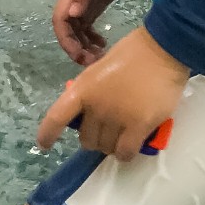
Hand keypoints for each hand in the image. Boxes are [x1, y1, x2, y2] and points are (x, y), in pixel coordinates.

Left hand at [36, 26, 187, 161]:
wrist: (161, 50)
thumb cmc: (131, 56)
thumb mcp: (97, 71)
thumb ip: (90, 93)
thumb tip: (88, 114)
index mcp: (82, 89)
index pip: (56, 117)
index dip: (47, 134)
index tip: (43, 145)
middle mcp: (95, 106)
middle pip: (86, 139)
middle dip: (93, 139)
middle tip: (105, 132)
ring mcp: (116, 117)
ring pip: (105, 147)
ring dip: (111, 146)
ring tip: (121, 137)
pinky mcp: (138, 125)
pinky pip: (125, 152)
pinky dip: (124, 154)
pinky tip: (127, 149)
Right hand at [53, 0, 144, 65]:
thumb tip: (73, 15)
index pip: (60, 21)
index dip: (65, 40)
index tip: (78, 55)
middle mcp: (76, 0)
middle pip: (67, 30)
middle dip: (75, 48)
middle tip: (92, 62)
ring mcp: (86, 3)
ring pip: (78, 31)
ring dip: (84, 46)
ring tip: (99, 58)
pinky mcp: (97, 4)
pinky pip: (88, 27)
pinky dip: (92, 39)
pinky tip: (103, 45)